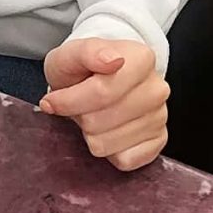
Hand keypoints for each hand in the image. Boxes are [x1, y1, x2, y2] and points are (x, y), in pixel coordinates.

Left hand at [42, 38, 169, 171]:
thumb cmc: (83, 68)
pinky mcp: (158, 142)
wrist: (96, 79)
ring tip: (93, 114)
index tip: (52, 100)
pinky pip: (124, 160)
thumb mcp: (72, 53)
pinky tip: (108, 129)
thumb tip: (111, 60)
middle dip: (79, 115)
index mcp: (141, 59)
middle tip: (79, 104)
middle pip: (98, 121)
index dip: (69, 101)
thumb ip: (87, 52)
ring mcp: (160, 117)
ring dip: (91, 133)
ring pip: (107, 144)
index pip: (101, 92)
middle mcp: (157, 89)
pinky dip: (108, 149)